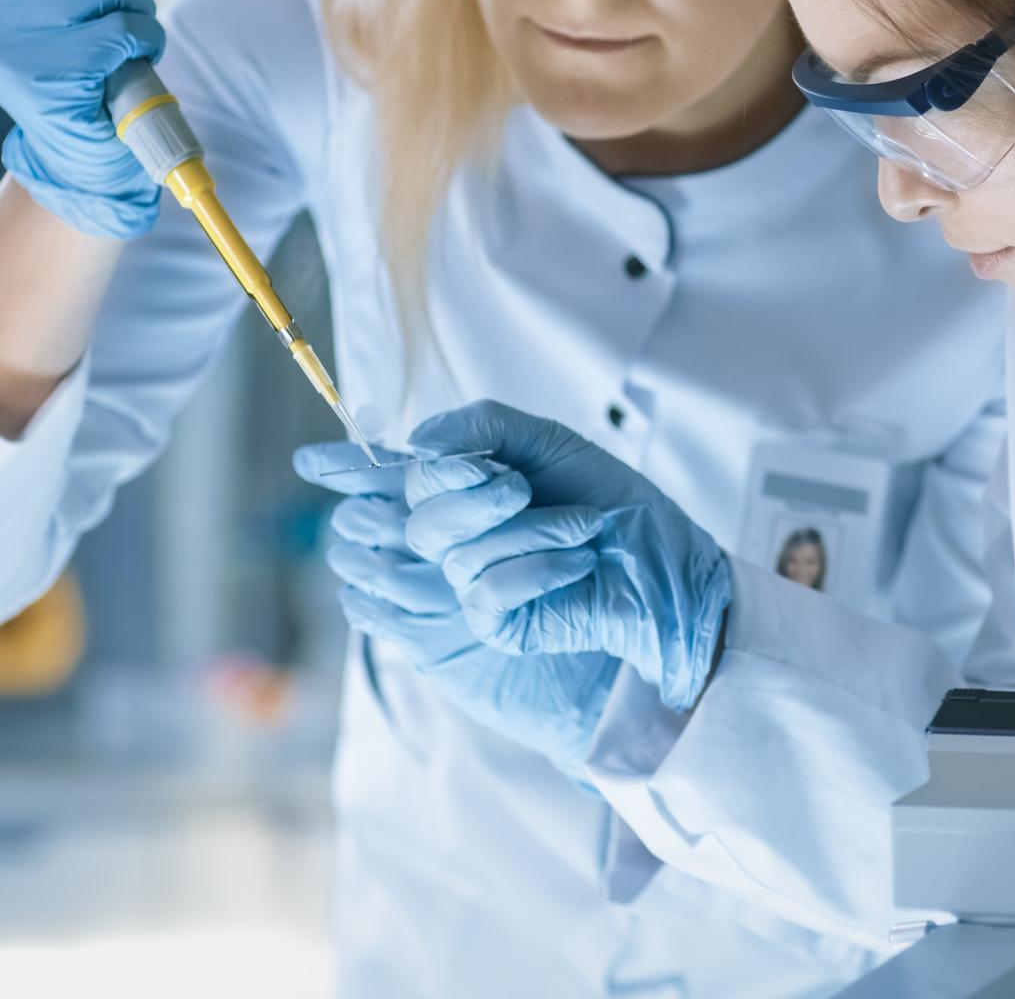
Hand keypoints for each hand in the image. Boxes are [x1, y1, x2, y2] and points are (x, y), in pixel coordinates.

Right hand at [0, 0, 165, 238]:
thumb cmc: (75, 70)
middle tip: (129, 4)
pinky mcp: (50, 71)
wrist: (77, 155)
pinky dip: (146, 41)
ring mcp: (14, 34)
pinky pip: (125, 30)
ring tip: (127, 39)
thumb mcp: (60, 1)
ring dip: (139, 9)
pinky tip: (134, 60)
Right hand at [292, 442, 618, 772]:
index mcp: (463, 488)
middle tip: (516, 484)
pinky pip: (488, 585)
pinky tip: (578, 561)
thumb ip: (482, 427)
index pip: (388, 476)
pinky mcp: (490, 624)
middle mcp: (455, 534)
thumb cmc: (613, 502)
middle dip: (466, 489)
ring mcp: (466, 582)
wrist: (667, 565)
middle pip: (412, 509)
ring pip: (452, 547)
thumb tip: (417, 443)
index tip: (310, 460)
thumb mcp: (550, 443)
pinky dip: (542, 564)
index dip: (349, 467)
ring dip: (526, 527)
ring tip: (581, 524)